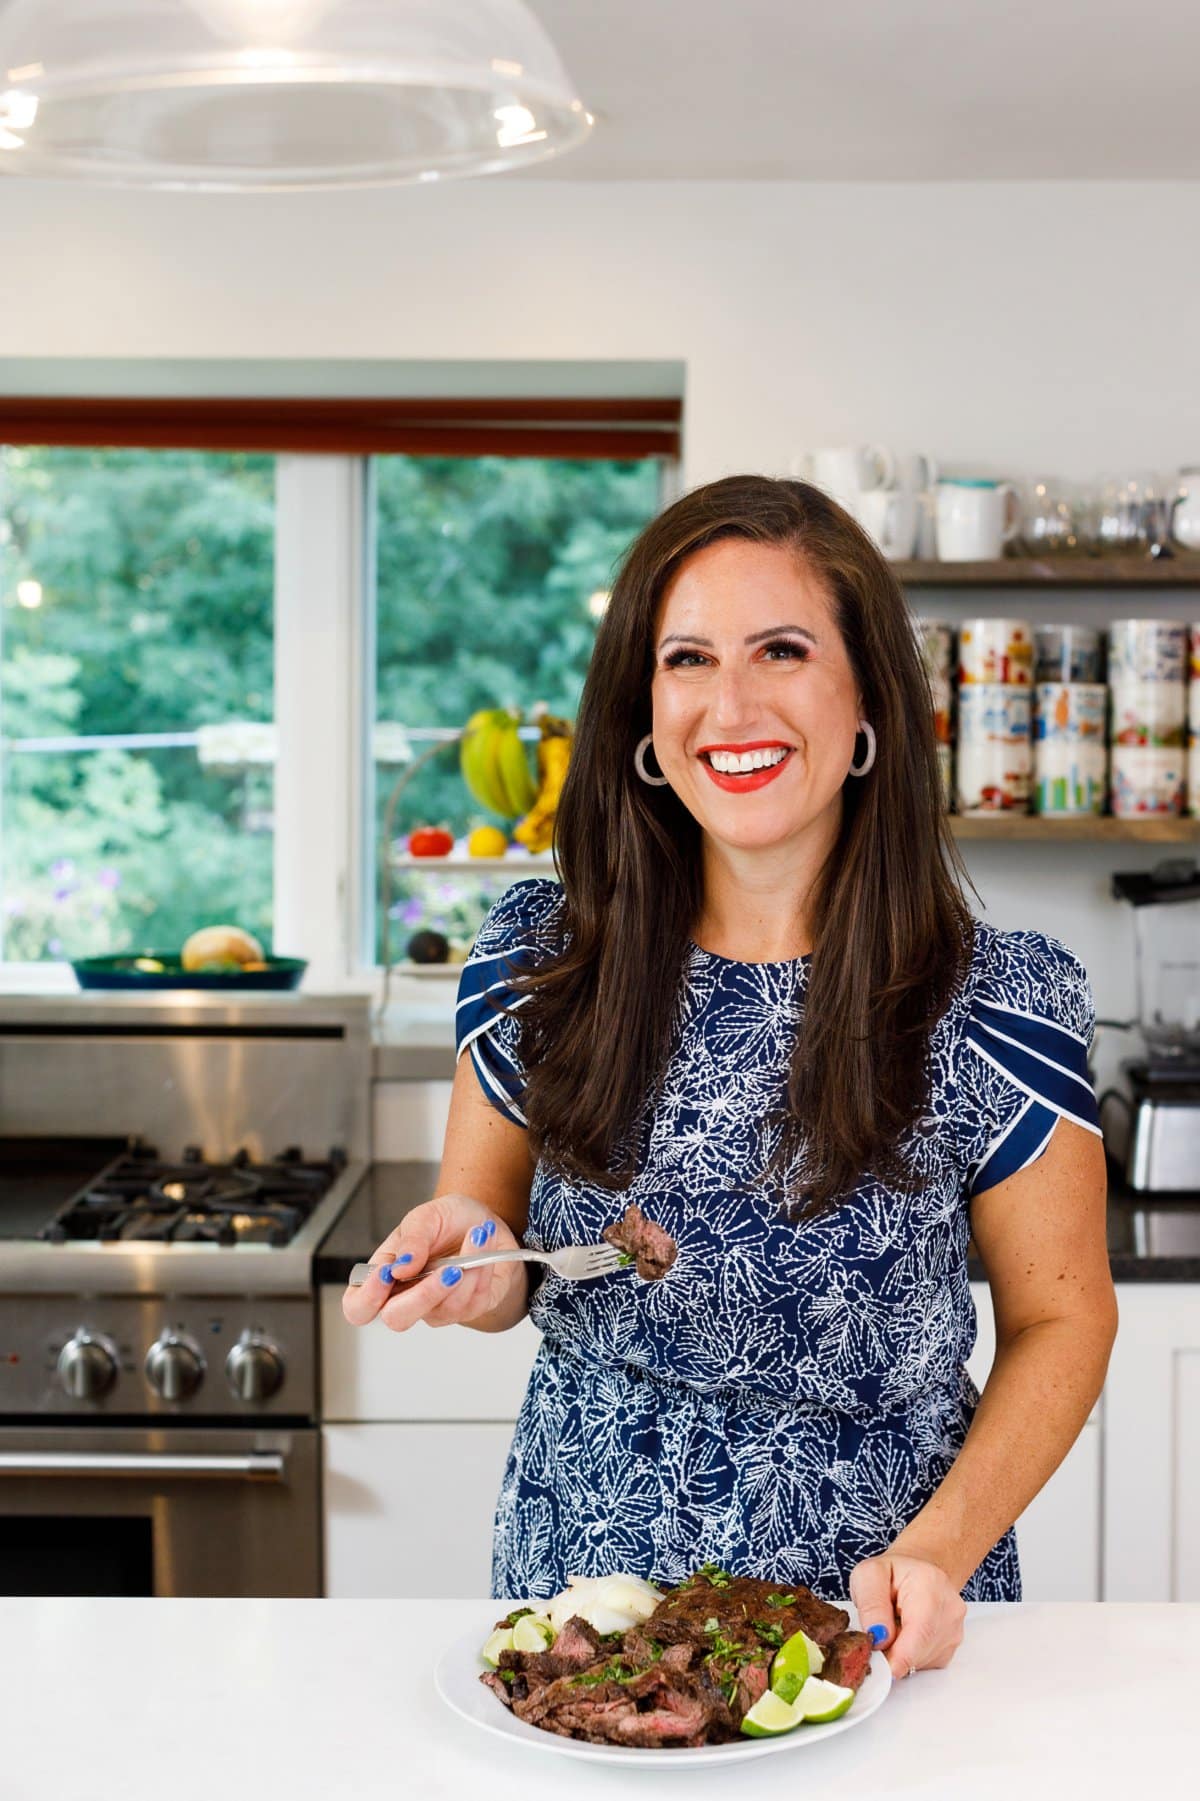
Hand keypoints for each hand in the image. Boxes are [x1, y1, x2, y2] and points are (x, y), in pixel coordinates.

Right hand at [341, 1192, 525, 1332]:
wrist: (486, 1224)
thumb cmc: (448, 1221)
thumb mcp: (426, 1217)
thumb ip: (412, 1239)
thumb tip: (400, 1267)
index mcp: (384, 1276)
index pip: (358, 1306)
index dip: (366, 1299)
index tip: (385, 1274)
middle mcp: (407, 1298)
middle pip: (398, 1319)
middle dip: (424, 1294)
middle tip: (448, 1268)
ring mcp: (438, 1309)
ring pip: (444, 1310)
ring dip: (466, 1270)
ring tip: (478, 1235)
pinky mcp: (469, 1309)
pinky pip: (474, 1302)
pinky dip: (482, 1269)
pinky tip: (484, 1245)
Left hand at [849, 1551, 966, 1678]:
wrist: (917, 1574)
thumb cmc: (892, 1574)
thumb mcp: (868, 1575)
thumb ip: (871, 1604)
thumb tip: (878, 1636)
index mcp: (930, 1584)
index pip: (920, 1632)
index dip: (899, 1658)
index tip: (880, 1668)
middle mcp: (950, 1609)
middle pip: (919, 1652)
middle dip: (891, 1654)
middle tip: (875, 1635)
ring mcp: (955, 1630)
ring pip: (921, 1662)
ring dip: (900, 1655)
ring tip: (892, 1627)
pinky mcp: (952, 1647)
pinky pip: (926, 1665)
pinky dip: (910, 1657)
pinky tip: (905, 1635)